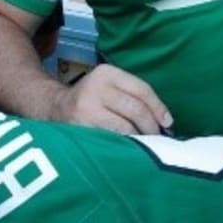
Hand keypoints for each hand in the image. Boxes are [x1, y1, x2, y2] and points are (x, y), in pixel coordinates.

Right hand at [50, 64, 172, 134]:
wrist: (54, 108)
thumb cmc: (91, 100)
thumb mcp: (109, 87)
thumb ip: (132, 96)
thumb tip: (164, 120)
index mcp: (107, 73)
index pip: (141, 89)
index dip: (159, 108)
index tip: (168, 122)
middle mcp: (97, 87)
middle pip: (136, 109)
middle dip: (151, 126)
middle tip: (157, 138)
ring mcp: (87, 108)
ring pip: (126, 127)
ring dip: (140, 139)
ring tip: (145, 145)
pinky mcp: (81, 127)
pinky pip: (112, 139)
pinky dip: (125, 145)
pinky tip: (129, 149)